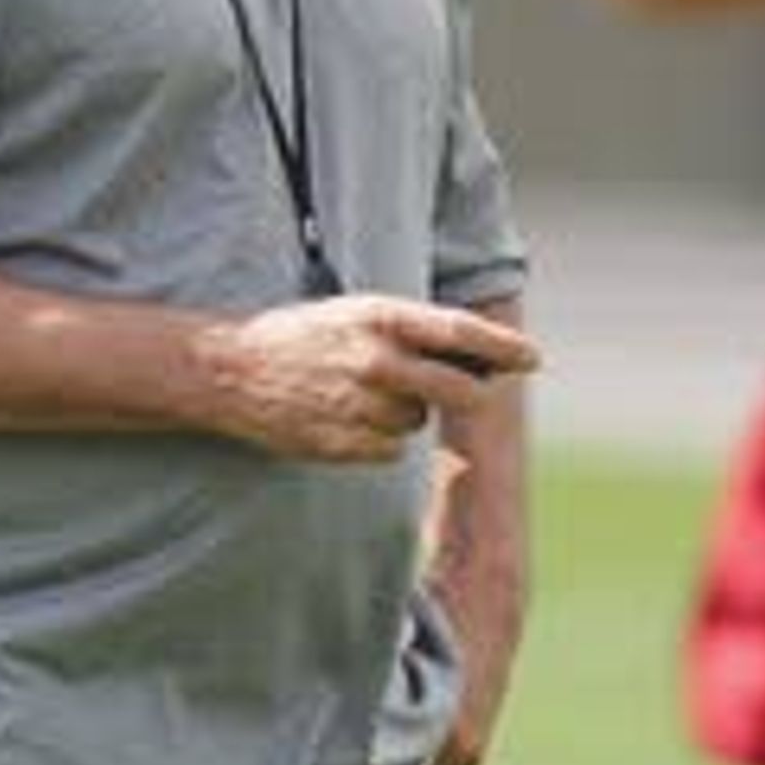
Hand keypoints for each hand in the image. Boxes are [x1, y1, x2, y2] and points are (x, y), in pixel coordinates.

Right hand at [203, 295, 538, 464]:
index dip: (502, 348)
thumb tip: (474, 361)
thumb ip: (411, 332)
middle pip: (458, 391)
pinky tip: (345, 419)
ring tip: (363, 394)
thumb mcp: (356, 314)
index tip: (532, 359)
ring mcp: (359, 404)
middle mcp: (376, 360)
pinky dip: (379, 440)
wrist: (232, 370)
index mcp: (380, 317)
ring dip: (406, 413)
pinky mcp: (344, 443)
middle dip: (473, 394)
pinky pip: (390, 450)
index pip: (460, 332)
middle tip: (472, 391)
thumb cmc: (302, 336)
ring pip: (418, 422)